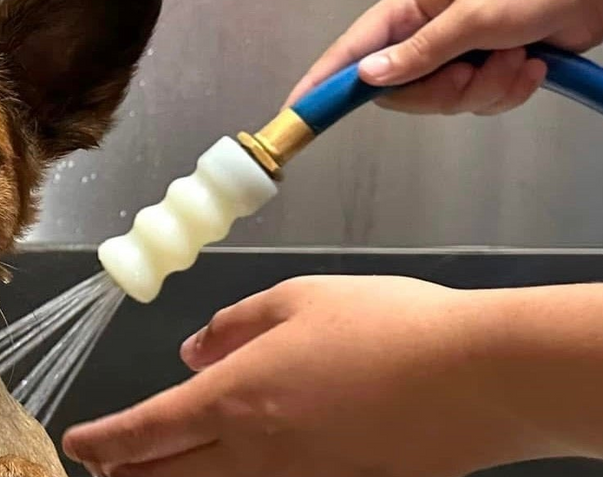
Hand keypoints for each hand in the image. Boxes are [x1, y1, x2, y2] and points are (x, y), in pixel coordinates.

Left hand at [61, 276, 597, 476]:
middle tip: (105, 461)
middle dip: (125, 469)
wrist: (477, 378)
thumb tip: (197, 348)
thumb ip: (234, 325)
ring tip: (152, 474)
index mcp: (235, 397)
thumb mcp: (298, 299)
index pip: (144, 430)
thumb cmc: (393, 328)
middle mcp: (256, 450)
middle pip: (166, 474)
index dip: (103, 439)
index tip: (79, 440)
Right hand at [284, 0, 602, 115]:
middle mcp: (428, 32)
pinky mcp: (488, 70)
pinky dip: (508, 93)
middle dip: (441, 93)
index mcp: (411, 7)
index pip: (353, 50)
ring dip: (486, 91)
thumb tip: (370, 78)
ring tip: (516, 59)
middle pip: (401, 90)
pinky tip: (532, 65)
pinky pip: (479, 104)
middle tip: (469, 75)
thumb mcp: (475, 17)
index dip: (324, 82)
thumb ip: (419, 52)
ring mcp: (458, 53)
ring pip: (444, 102)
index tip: (298, 110)